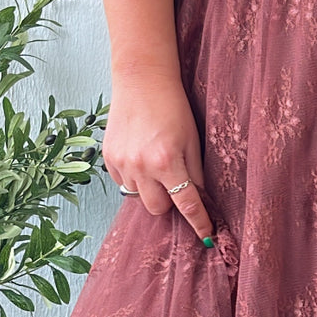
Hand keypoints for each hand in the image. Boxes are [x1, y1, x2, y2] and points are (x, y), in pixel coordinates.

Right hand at [103, 73, 214, 241]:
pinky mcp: (108, 158)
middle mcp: (142, 166)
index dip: (199, 223)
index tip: (207, 236)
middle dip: (169, 201)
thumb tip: (202, 200)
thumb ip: (196, 173)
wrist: (141, 80)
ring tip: (155, 162)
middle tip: (174, 180)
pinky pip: (123, 183)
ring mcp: (122, 163)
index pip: (187, 204)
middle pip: (158, 209)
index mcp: (167, 161)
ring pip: (139, 197)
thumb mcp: (192, 139)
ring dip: (150, 189)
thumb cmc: (172, 107)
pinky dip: (134, 177)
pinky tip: (140, 155)